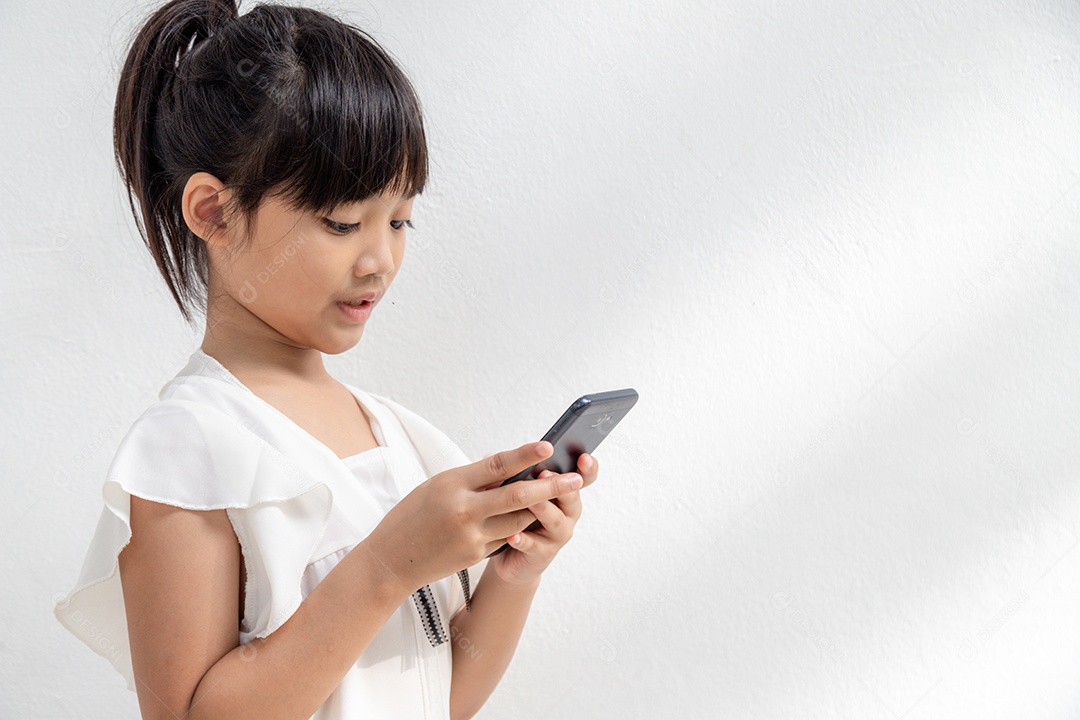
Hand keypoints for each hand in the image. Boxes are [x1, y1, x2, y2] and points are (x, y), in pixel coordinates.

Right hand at [361, 441, 581, 596]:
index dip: (525, 455)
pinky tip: (531, 518)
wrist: (391, 560)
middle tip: (574, 478)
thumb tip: (507, 467)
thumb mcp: (437, 486)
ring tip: (560, 495)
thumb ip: (472, 478)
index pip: (497, 465)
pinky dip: (518, 527)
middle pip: (517, 495)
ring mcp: (472, 536)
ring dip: (540, 508)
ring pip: (519, 520)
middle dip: (550, 486)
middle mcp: (464, 510)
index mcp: (452, 485)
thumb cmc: (412, 516)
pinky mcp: (476, 556)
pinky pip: (505, 538)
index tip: (548, 445)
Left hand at [487, 451, 598, 587]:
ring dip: (543, 508)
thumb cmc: (518, 515)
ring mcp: (557, 534)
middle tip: (544, 473)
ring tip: (531, 501)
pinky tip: (512, 535)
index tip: (583, 457)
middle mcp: (567, 512)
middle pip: (571, 496)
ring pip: (555, 520)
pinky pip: (534, 546)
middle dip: (558, 484)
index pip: (584, 477)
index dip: (588, 468)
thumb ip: (515, 474)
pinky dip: (523, 540)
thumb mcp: (520, 490)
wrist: (512, 555)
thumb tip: (490, 456)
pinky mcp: (542, 553)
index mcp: (565, 492)